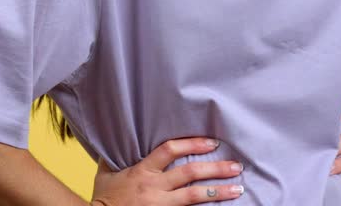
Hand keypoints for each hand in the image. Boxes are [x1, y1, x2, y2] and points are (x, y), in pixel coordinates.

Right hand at [91, 136, 244, 204]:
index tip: (211, 142)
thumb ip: (115, 157)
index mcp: (142, 170)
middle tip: (236, 166)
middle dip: (215, 168)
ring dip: (219, 191)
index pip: (170, 150)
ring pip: (194, 196)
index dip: (192, 143)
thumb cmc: (102, 199)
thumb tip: (118, 140)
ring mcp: (159, 205)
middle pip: (190, 173)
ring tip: (238, 188)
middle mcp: (154, 187)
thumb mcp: (105, 173)